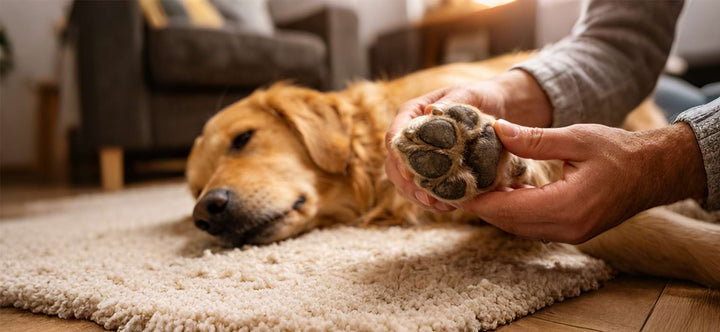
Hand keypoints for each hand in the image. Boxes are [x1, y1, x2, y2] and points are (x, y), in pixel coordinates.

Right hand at [384, 81, 507, 211]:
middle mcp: (410, 136)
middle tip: (427, 198)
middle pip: (394, 165)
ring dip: (418, 197)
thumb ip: (451, 103)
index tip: (409, 173)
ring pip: (405, 181)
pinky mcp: (431, 170)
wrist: (496, 106)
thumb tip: (431, 111)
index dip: (398, 157)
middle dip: (407, 185)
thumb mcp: (468, 94)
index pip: (394, 137)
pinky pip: (423, 189)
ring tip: (441, 207)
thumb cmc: (480, 96)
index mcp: (411, 113)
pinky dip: (432, 201)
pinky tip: (448, 207)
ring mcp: (419, 155)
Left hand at [459, 119, 706, 243]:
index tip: (452, 189)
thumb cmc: (619, 151)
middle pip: (508, 222)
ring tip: (472, 186)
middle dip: (480, 206)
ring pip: (518, 227)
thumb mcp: (576, 138)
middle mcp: (567, 227)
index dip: (477, 200)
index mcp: (567, 206)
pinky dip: (513, 210)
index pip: (508, 209)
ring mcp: (570, 233)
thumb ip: (534, 140)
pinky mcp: (572, 231)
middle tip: (454, 186)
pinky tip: (502, 190)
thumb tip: (496, 130)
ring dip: (495, 209)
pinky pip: (532, 225)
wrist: (656, 171)